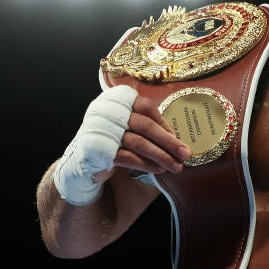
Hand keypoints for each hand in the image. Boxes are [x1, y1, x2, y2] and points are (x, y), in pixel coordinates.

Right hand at [52, 85, 190, 204]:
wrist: (83, 159)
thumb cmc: (113, 140)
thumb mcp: (129, 127)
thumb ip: (148, 126)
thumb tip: (177, 140)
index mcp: (117, 99)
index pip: (146, 107)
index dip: (164, 123)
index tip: (177, 138)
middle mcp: (107, 111)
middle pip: (144, 125)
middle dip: (168, 142)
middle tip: (185, 154)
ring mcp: (102, 130)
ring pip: (138, 143)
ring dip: (160, 156)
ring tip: (175, 166)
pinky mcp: (99, 149)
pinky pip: (128, 157)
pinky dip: (146, 164)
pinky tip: (158, 169)